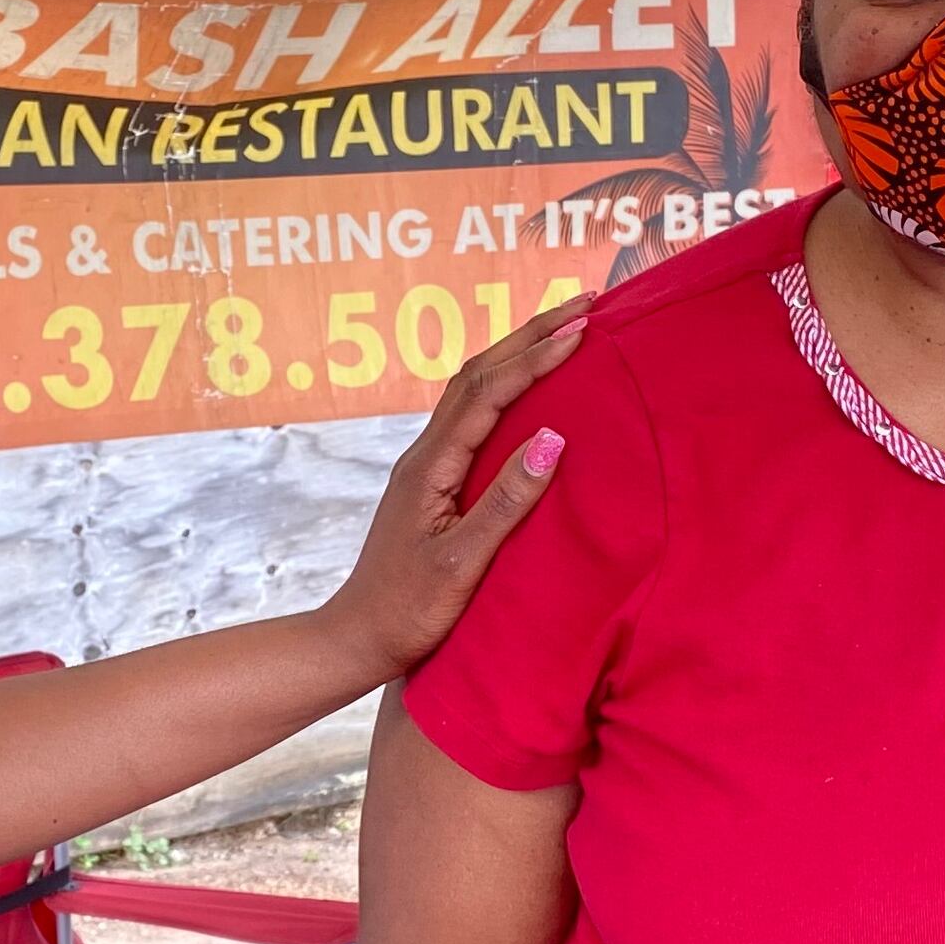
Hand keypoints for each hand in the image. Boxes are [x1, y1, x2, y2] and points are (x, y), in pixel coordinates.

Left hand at [318, 298, 589, 680]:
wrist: (358, 637)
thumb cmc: (408, 610)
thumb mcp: (463, 562)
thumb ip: (506, 501)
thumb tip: (552, 438)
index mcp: (431, 466)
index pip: (488, 393)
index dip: (536, 358)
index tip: (584, 332)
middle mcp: (425, 453)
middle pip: (478, 373)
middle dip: (531, 334)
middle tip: (585, 306)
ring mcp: (428, 464)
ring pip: (474, 389)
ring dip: (518, 353)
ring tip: (566, 329)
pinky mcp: (435, 481)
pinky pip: (474, 415)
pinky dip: (507, 386)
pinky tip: (531, 388)